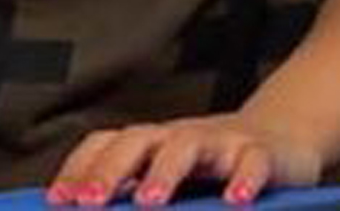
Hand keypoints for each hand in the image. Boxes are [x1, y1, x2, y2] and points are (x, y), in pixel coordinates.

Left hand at [47, 113, 324, 206]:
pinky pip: (252, 162)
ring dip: (164, 172)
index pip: (106, 145)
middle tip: (90, 202)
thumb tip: (87, 206)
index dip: (79, 169)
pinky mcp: (260, 154)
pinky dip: (243, 180)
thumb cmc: (214, 166)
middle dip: (111, 169)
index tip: (58, 201)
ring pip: (187, 146)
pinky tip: (235, 201)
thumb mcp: (172, 175)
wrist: (281, 135)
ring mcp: (221, 142)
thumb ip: (136, 188)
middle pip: (139, 139)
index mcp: (153, 144)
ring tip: (148, 202)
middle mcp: (181, 137)